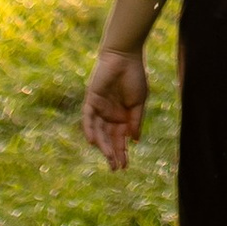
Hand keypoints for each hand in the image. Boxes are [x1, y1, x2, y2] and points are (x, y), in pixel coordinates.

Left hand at [82, 44, 147, 171]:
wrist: (125, 57)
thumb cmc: (134, 77)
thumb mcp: (139, 102)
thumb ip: (136, 121)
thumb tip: (135, 140)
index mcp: (121, 117)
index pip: (120, 139)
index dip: (122, 152)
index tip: (125, 166)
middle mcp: (109, 116)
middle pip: (108, 139)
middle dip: (112, 153)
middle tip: (116, 168)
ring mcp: (99, 109)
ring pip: (98, 132)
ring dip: (103, 145)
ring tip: (109, 158)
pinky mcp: (91, 100)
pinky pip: (87, 118)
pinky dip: (89, 129)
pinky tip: (93, 142)